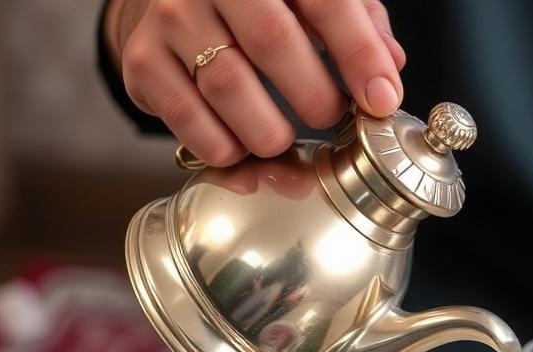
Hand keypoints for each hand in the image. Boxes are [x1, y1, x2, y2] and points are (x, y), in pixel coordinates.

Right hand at [104, 0, 406, 165]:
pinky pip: (186, 117)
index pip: (325, 2)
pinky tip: (243, 155)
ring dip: (269, 132)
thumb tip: (388, 71)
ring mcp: (171, 17)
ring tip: (285, 140)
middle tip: (331, 119)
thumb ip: (359, 26)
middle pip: (272, 40)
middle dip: (314, 96)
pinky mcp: (143, 60)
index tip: (381, 100)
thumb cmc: (262, 4)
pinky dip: (223, 148)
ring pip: (226, 85)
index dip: (359, 54)